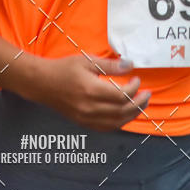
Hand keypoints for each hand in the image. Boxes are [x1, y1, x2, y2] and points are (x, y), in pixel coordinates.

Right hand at [21, 54, 150, 130]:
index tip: (137, 79)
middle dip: (138, 104)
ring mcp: (86, 118)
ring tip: (140, 105)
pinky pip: (106, 128)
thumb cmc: (64, 69)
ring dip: (132, 115)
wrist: (42, 83)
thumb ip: (110, 65)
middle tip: (147, 94)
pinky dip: (119, 122)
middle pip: (122, 112)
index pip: (121, 96)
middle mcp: (89, 108)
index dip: (134, 89)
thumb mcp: (87, 61)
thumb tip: (130, 65)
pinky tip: (125, 114)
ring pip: (116, 123)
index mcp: (91, 90)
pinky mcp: (83, 123)